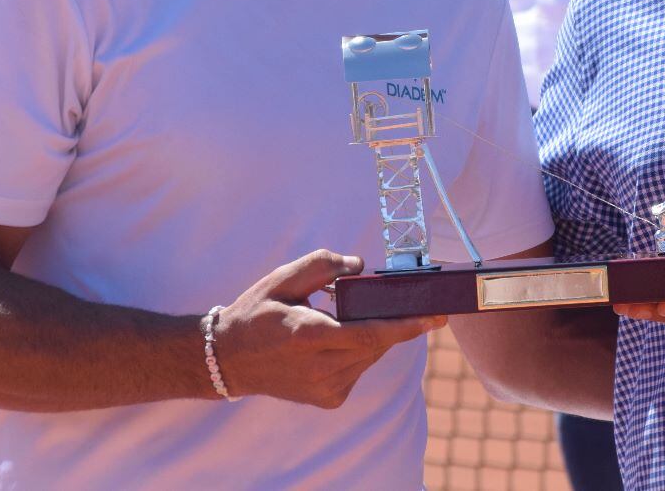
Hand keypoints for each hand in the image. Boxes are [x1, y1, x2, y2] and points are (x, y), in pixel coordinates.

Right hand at [214, 249, 443, 407]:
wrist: (228, 360)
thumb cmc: (257, 313)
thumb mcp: (282, 280)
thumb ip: (323, 265)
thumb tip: (360, 266)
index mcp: (307, 337)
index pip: (369, 333)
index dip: (406, 325)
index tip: (436, 316)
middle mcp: (319, 369)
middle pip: (376, 343)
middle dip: (395, 321)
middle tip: (409, 300)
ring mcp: (325, 389)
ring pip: (371, 357)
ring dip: (374, 334)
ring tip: (357, 314)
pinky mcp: (328, 399)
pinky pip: (360, 368)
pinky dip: (361, 350)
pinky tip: (342, 337)